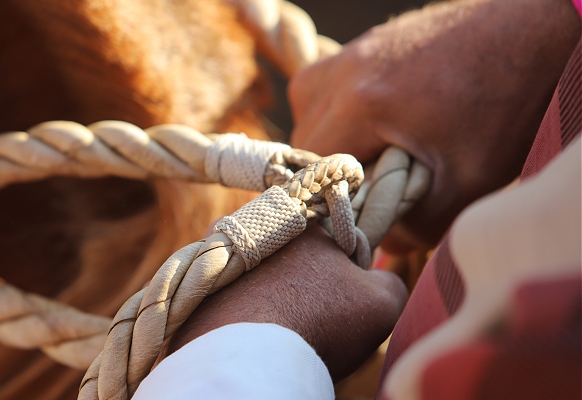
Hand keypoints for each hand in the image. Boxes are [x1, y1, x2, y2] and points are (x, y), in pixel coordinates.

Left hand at [158, 225, 407, 380]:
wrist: (247, 358)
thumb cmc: (320, 322)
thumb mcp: (382, 301)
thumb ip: (389, 281)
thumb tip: (375, 279)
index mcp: (299, 223)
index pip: (332, 243)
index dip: (346, 275)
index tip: (342, 301)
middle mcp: (253, 230)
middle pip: (291, 262)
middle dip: (303, 287)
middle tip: (311, 321)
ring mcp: (218, 261)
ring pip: (259, 281)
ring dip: (271, 300)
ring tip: (281, 332)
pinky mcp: (196, 291)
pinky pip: (228, 302)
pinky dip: (241, 318)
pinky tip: (254, 338)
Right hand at [289, 0, 580, 249]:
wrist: (537, 34)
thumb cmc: (508, 104)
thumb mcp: (468, 182)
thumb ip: (418, 224)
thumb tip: (385, 240)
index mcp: (360, 103)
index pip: (310, 167)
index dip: (329, 198)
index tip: (358, 212)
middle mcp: (345, 69)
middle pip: (303, 138)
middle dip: (329, 170)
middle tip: (370, 188)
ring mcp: (356, 49)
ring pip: (309, 106)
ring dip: (329, 137)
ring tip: (372, 154)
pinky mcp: (370, 41)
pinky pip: (329, 82)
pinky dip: (342, 109)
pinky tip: (381, 122)